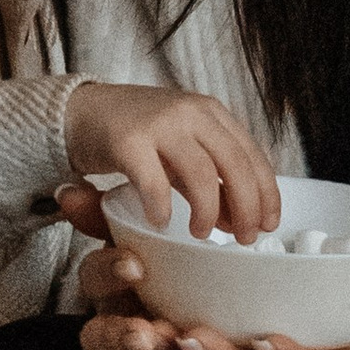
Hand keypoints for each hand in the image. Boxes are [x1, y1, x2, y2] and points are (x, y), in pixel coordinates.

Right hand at [62, 82, 279, 241]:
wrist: (80, 110)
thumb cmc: (136, 137)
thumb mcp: (180, 154)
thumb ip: (209, 182)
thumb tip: (236, 220)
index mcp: (211, 114)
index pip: (252, 155)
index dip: (266, 193)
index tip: (268, 225)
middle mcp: (191, 113)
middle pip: (235, 164)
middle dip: (246, 207)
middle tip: (244, 239)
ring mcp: (160, 123)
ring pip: (202, 173)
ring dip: (208, 211)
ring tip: (202, 233)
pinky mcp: (127, 140)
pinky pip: (154, 181)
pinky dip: (162, 207)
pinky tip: (162, 223)